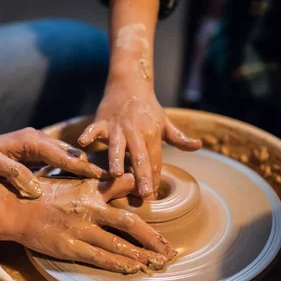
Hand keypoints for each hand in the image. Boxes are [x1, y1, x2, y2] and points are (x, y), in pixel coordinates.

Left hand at [0, 127, 106, 198]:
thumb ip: (13, 173)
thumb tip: (36, 188)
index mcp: (31, 141)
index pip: (63, 155)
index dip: (83, 168)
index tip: (103, 177)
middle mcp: (39, 140)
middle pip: (71, 154)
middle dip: (91, 167)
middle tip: (113, 182)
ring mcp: (39, 145)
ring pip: (68, 156)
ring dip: (83, 169)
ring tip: (104, 185)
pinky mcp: (37, 153)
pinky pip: (60, 161)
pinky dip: (72, 170)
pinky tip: (82, 184)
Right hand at [11, 174, 175, 272]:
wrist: (12, 206)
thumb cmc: (38, 192)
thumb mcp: (67, 178)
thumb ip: (90, 178)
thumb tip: (111, 175)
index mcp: (89, 188)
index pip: (124, 186)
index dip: (144, 192)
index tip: (159, 202)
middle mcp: (89, 208)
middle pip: (130, 223)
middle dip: (152, 238)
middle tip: (169, 250)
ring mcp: (79, 228)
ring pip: (118, 244)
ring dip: (141, 255)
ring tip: (158, 264)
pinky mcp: (68, 246)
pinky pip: (99, 257)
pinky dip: (118, 263)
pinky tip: (133, 269)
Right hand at [78, 82, 201, 198]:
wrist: (129, 83)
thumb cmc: (147, 107)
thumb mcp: (165, 122)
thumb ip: (179, 138)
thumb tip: (198, 146)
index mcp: (152, 134)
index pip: (154, 160)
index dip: (154, 178)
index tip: (152, 197)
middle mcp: (135, 132)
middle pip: (139, 156)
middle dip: (142, 175)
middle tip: (144, 195)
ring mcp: (117, 127)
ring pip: (116, 146)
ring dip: (115, 159)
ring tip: (115, 174)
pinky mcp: (101, 121)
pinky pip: (93, 129)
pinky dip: (88, 134)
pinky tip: (82, 144)